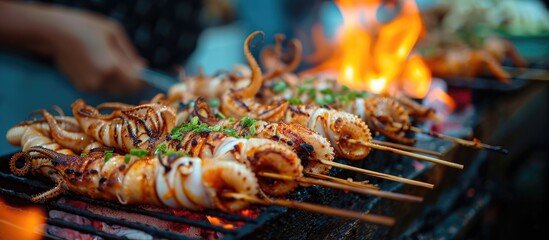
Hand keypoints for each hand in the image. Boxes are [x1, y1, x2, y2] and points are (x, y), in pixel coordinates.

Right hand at [0, 2, 144, 94]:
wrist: (55, 33)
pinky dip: (106, 80)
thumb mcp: (114, 33)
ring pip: (114, 89)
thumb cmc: (87, 27)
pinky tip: (99, 65)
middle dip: (132, 82)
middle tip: (133, 69)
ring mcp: (91, 86)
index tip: (146, 74)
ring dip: (119, 81)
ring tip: (112, 62)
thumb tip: (144, 68)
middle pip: (126, 90)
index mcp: (112, 67)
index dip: (144, 80)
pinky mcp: (82, 87)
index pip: (136, 83)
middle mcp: (102, 81)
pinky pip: (102, 87)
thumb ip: (130, 54)